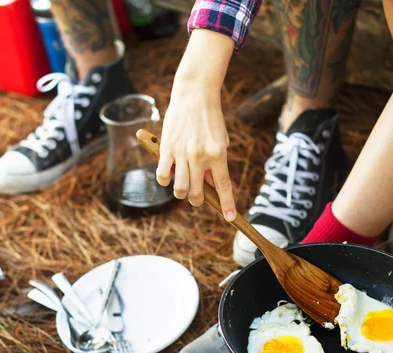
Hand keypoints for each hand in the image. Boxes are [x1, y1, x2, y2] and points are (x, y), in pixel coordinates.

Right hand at [156, 30, 235, 219]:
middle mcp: (200, 157)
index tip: (230, 217)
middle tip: (197, 197)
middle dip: (197, 201)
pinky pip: (162, 175)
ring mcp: (182, 153)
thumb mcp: (221, 141)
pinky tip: (169, 175)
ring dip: (181, 193)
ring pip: (179, 188)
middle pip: (196, 193)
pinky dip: (165, 180)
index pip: (223, 186)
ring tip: (183, 188)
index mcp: (218, 155)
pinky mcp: (167, 148)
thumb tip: (209, 184)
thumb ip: (216, 165)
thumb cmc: (211, 119)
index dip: (227, 204)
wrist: (194, 94)